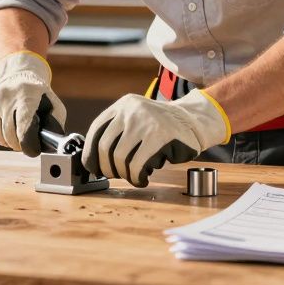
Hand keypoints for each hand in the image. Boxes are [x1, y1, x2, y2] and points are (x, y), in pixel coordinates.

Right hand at [0, 51, 66, 156]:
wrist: (18, 76)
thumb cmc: (38, 96)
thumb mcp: (53, 104)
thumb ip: (55, 123)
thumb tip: (50, 143)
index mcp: (27, 94)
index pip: (23, 125)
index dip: (27, 143)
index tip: (32, 151)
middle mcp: (6, 94)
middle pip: (9, 133)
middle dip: (17, 144)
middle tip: (23, 145)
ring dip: (6, 142)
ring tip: (14, 138)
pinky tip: (3, 132)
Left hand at [83, 90, 229, 187]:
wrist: (193, 121)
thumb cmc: (161, 127)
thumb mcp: (136, 118)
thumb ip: (117, 132)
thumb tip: (93, 161)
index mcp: (123, 105)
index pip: (96, 131)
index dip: (90, 153)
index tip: (92, 167)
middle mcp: (131, 110)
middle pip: (105, 146)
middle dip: (106, 168)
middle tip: (114, 176)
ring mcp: (146, 121)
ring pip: (120, 157)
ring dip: (123, 174)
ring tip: (132, 176)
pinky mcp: (160, 136)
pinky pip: (138, 164)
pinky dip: (136, 177)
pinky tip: (142, 179)